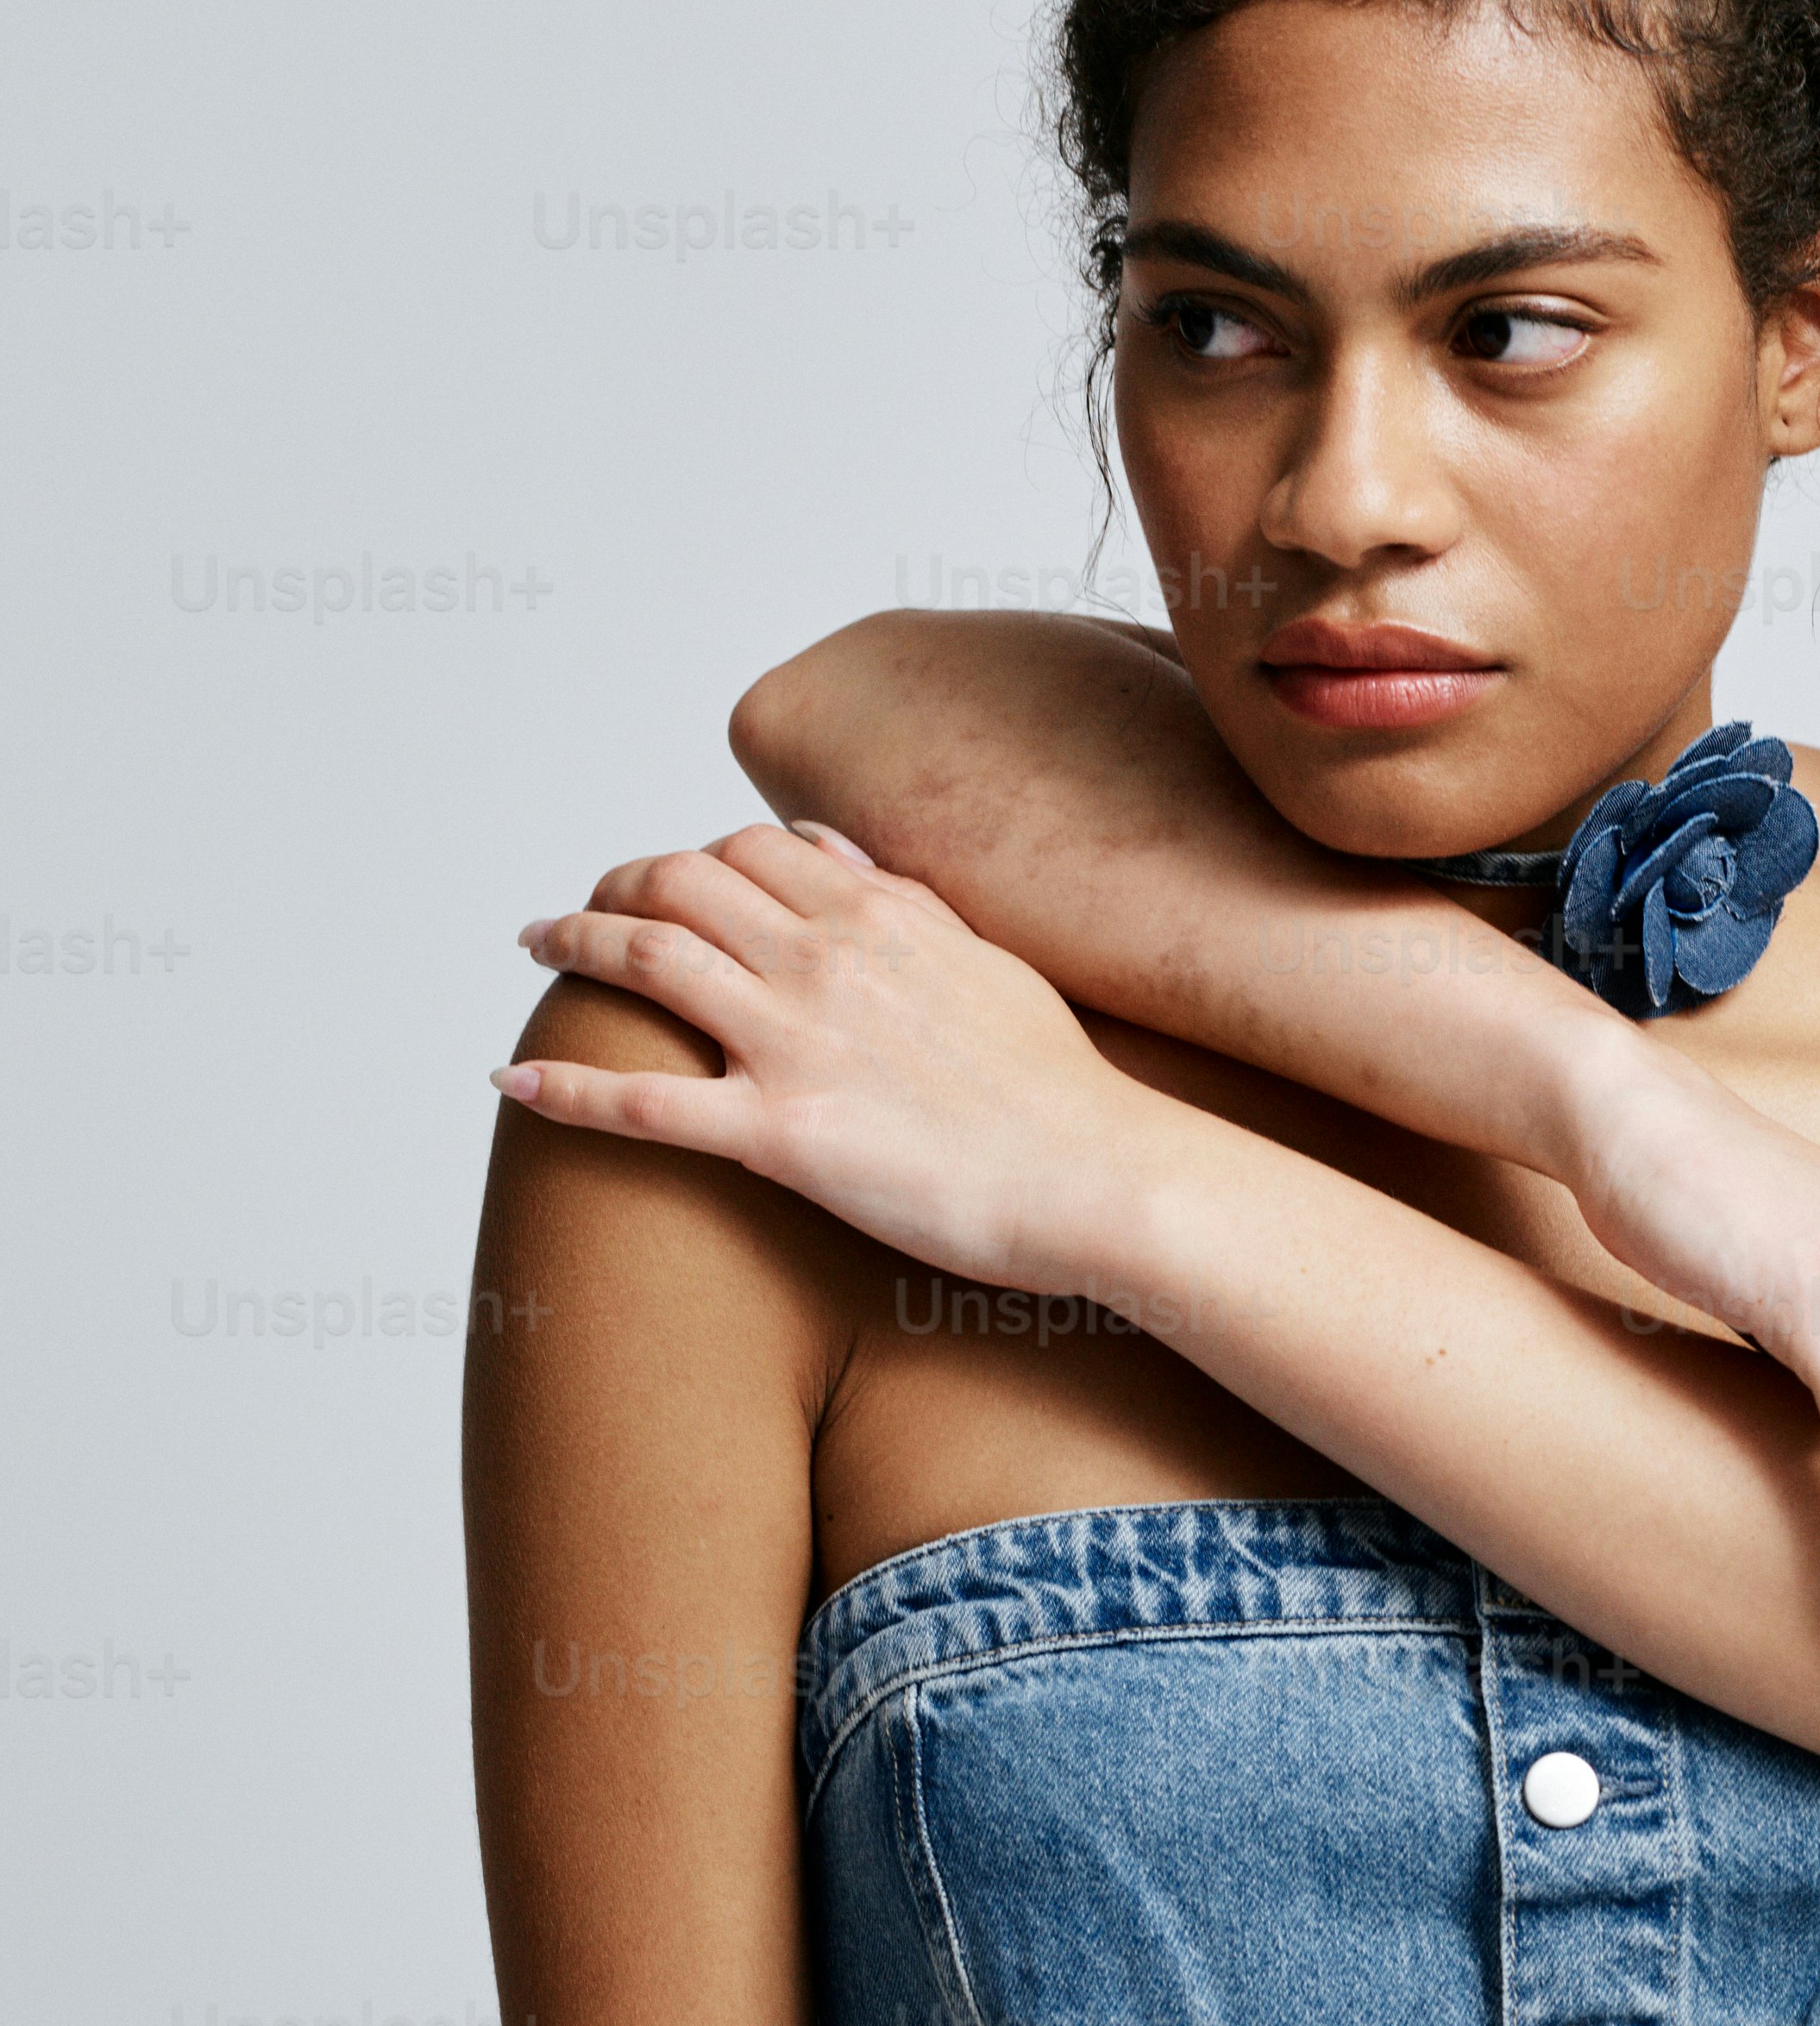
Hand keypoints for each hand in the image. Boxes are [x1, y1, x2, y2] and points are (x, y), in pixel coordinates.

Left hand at [498, 825, 1164, 1291]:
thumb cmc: (1062, 1091)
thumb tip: (833, 853)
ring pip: (645, 960)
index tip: (664, 882)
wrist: (1101, 1176)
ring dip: (571, 944)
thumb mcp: (991, 961)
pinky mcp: (779, 1134)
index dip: (688, 858)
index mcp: (877, 914)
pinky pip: (643, 1103)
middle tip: (577, 913)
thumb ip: (906, 904)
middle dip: (612, 886)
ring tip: (536, 950)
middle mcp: (823, 959)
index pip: (747, 849)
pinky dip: (564, 1090)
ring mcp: (795, 1042)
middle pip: (677, 884)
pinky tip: (511, 1085)